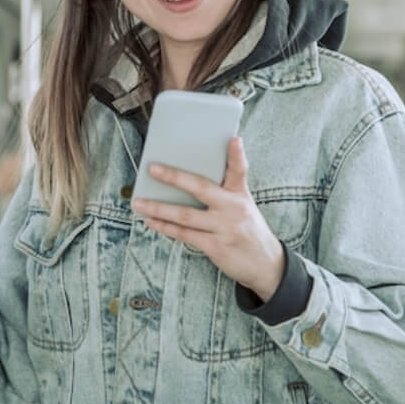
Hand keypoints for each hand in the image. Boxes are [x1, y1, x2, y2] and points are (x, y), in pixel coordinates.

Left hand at [131, 138, 284, 301]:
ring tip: (138, 202)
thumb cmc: (248, 230)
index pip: (240, 170)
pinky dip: (165, 227)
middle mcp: (233, 209)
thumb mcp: (244, 206)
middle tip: (152, 168)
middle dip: (174, 177)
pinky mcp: (216, 246)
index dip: (237, 154)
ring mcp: (224, 228)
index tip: (233, 139)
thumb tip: (192, 181)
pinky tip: (151, 221)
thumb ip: (224, 192)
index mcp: (240, 195)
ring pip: (185, 215)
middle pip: (201, 188)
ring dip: (158, 208)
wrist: (266, 264)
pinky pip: (185, 234)